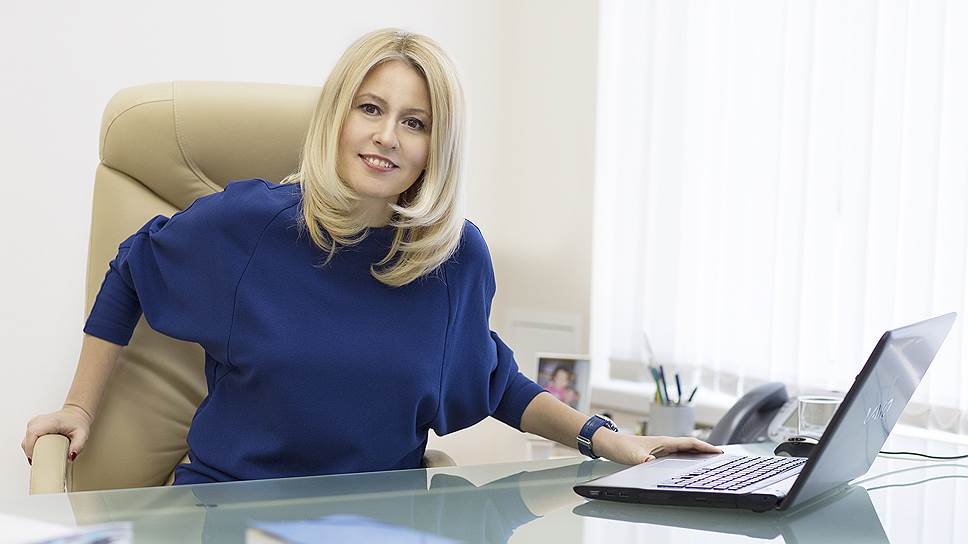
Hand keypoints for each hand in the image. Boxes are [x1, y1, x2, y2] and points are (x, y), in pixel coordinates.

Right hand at [21, 405, 92, 464]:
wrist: (76, 414)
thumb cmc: (78, 422)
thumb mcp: (82, 434)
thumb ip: (78, 446)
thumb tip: (70, 457)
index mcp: (50, 422)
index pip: (33, 434)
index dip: (31, 448)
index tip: (35, 459)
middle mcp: (39, 420)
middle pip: (27, 440)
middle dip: (32, 453)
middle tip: (41, 462)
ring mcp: (34, 422)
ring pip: (26, 441)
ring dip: (31, 451)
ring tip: (41, 457)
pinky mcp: (33, 425)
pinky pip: (27, 439)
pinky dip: (31, 447)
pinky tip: (39, 452)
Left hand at [591, 429, 722, 464]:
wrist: (607, 442)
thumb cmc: (620, 447)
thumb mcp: (633, 457)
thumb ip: (644, 462)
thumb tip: (653, 465)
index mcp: (663, 441)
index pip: (689, 443)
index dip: (704, 447)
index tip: (718, 452)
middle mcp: (664, 442)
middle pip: (690, 445)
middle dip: (705, 450)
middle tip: (719, 457)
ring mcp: (660, 447)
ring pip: (683, 449)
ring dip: (696, 453)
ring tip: (708, 460)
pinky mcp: (655, 452)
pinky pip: (676, 454)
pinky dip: (685, 457)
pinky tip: (686, 464)